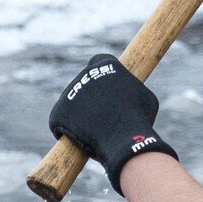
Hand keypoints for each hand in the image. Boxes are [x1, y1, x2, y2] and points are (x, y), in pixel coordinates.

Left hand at [49, 55, 177, 194]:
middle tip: (103, 114)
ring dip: (82, 115)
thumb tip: (127, 94)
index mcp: (106, 65)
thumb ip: (131, 90)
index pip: (99, 62)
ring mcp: (70, 92)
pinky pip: (60, 121)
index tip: (106, 86)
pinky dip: (69, 131)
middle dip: (91, 96)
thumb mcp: (144, 97)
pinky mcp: (58, 112)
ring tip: (98, 131)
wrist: (124, 139)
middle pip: (85, 82)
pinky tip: (83, 139)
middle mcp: (85, 74)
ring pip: (73, 103)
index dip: (102, 75)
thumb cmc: (139, 118)